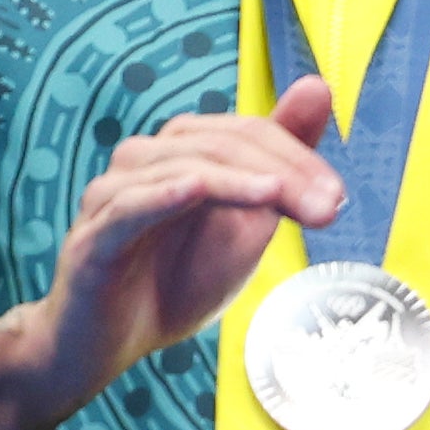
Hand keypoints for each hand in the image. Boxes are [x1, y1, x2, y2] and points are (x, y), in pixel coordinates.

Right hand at [36, 77, 346, 410]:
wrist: (115, 344)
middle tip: (328, 206)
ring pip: (181, 166)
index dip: (297, 158)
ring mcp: (113, 196)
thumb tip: (317, 84)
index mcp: (182, 149)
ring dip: (238, 182)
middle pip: (221, 144)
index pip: (248, 132)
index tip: (336, 197)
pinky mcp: (93, 238)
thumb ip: (281, 161)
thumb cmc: (179, 278)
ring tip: (278, 196)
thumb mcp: (246, 222)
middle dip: (281, 172)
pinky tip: (196, 189)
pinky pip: (129, 206)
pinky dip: (164, 194)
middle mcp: (144, 160)